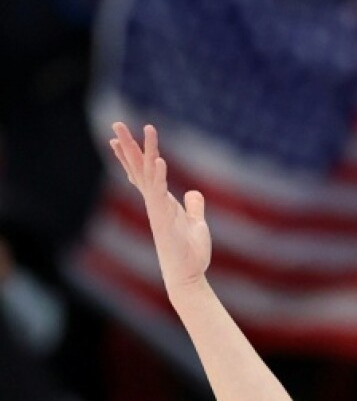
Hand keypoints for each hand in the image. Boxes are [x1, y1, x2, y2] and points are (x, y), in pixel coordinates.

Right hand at [109, 123, 211, 292]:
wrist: (188, 276)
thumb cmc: (190, 253)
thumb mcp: (195, 223)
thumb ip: (193, 207)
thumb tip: (194, 193)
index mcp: (161, 202)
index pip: (143, 174)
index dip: (132, 157)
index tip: (120, 139)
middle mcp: (155, 203)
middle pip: (138, 169)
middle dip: (129, 146)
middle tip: (116, 124)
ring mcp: (157, 210)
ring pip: (149, 175)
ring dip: (146, 152)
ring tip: (144, 129)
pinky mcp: (164, 219)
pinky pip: (160, 193)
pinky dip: (160, 176)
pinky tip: (159, 160)